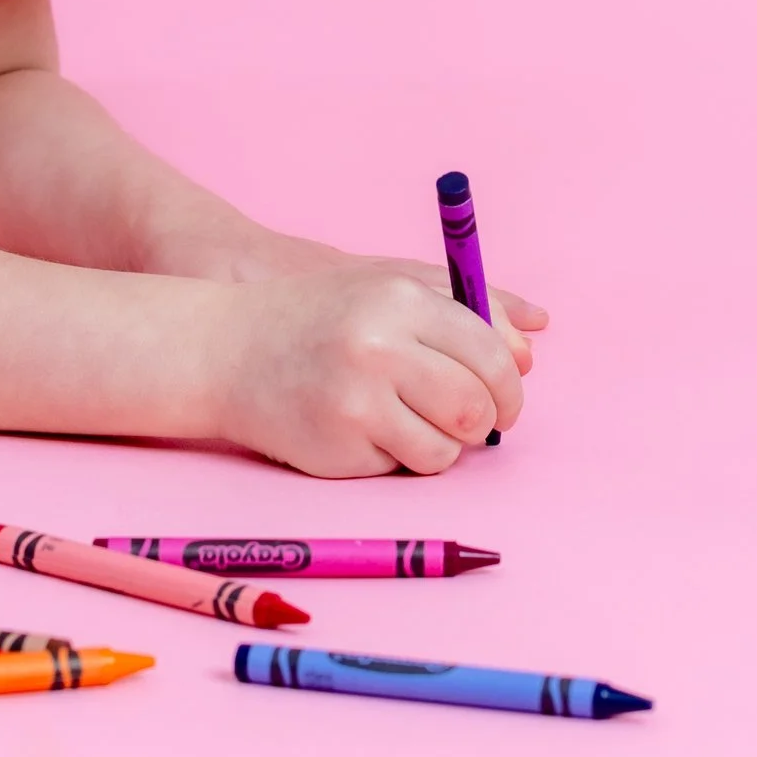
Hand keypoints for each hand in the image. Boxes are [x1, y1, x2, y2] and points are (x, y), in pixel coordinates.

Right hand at [210, 256, 530, 475]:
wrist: (226, 350)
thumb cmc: (320, 317)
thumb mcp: (387, 288)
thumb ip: (464, 308)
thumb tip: (530, 348)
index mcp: (401, 298)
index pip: (491, 353)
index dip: (509, 385)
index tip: (504, 398)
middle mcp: (380, 345)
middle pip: (475, 406)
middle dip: (486, 423)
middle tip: (476, 425)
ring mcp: (357, 399)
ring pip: (446, 448)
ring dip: (442, 445)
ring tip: (412, 423)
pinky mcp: (338, 446)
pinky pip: (402, 468)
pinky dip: (398, 457)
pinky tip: (366, 431)